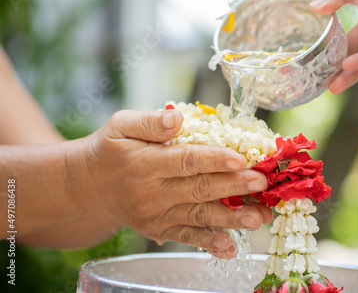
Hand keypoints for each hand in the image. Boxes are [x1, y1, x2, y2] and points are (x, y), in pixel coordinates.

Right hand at [65, 109, 271, 257]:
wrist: (89, 185)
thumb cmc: (111, 149)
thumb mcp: (120, 125)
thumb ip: (149, 122)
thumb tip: (178, 117)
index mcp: (145, 163)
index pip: (185, 161)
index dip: (214, 160)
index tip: (241, 158)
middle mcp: (151, 193)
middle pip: (198, 190)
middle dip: (233, 187)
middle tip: (261, 183)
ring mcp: (156, 215)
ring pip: (199, 217)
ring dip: (231, 218)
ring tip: (258, 217)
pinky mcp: (159, 229)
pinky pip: (187, 237)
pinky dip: (209, 243)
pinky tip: (230, 246)